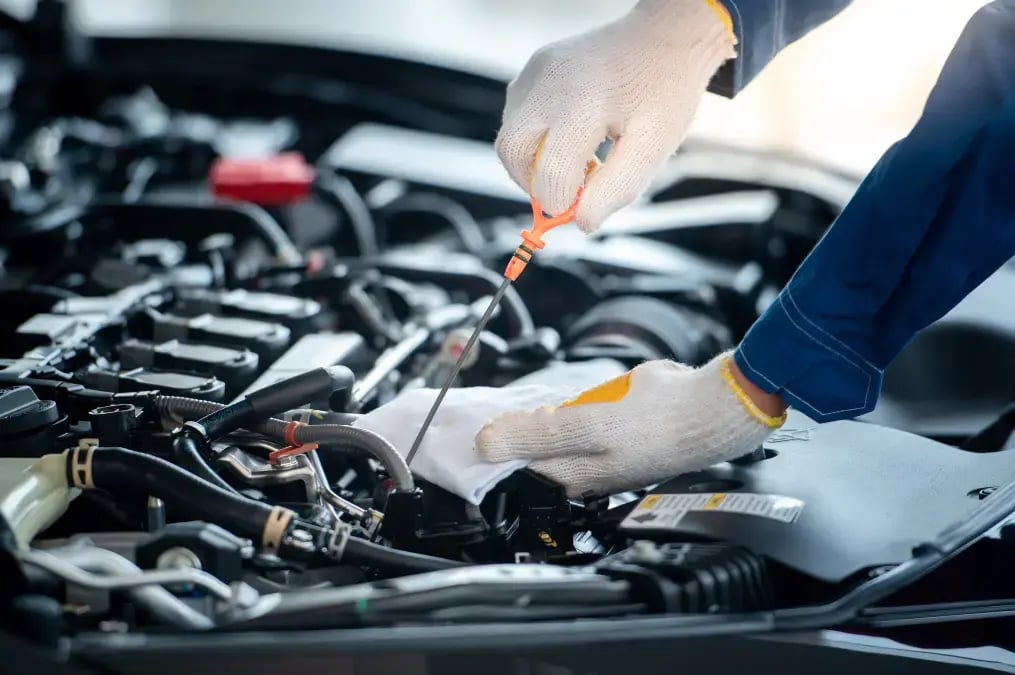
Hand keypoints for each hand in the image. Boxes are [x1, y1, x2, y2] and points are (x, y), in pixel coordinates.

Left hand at [476, 353, 784, 498]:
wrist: (716, 406)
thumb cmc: (660, 420)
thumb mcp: (587, 424)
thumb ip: (535, 435)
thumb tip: (487, 445)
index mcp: (574, 476)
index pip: (513, 469)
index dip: (488, 449)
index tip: (466, 428)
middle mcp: (586, 470)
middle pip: (529, 454)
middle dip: (506, 432)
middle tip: (486, 411)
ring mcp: (602, 451)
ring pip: (552, 436)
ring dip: (532, 420)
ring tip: (514, 404)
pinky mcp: (618, 431)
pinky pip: (576, 422)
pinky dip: (562, 410)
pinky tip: (559, 398)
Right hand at [495, 0, 734, 231]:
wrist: (666, 36)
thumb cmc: (664, 91)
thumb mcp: (653, 148)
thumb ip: (617, 189)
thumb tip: (581, 222)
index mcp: (584, 104)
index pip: (550, 173)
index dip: (561, 202)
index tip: (580, 208)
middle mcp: (550, 83)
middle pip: (512, 152)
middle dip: (533, 183)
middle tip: (567, 190)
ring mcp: (537, 71)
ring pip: (510, 135)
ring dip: (534, 161)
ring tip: (578, 160)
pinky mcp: (534, 67)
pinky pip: (517, 115)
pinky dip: (535, 138)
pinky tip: (571, 137)